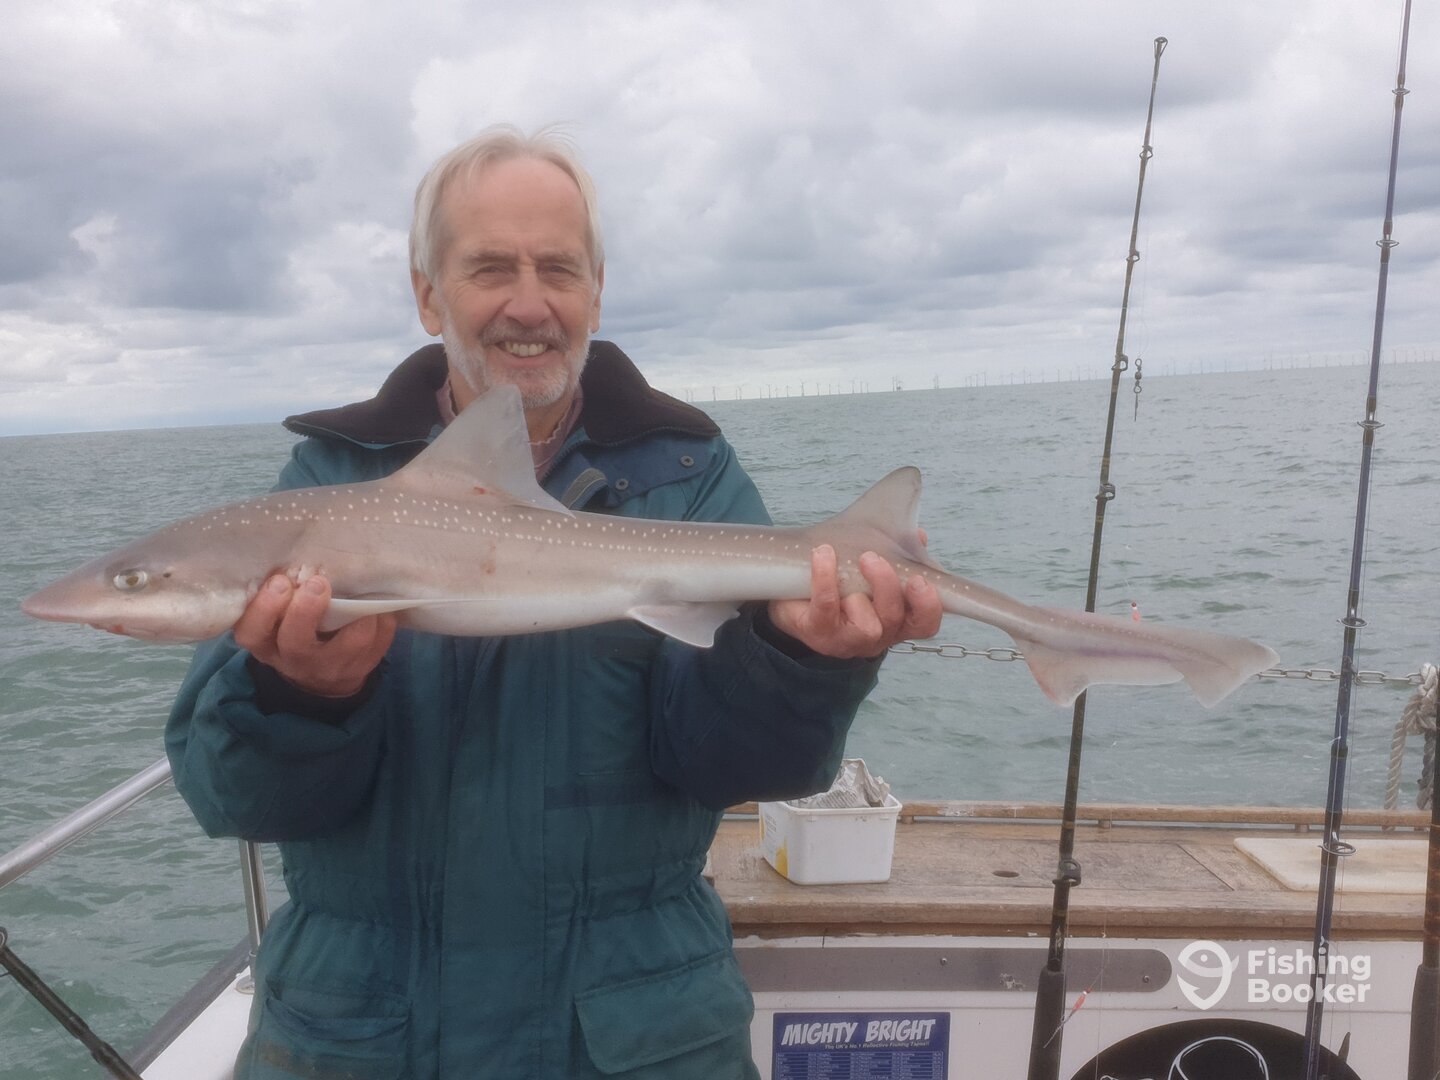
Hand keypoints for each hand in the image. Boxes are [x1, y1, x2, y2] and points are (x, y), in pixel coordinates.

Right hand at [234, 574, 395, 696]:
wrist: (321, 674)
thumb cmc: (292, 630)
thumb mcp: (274, 619)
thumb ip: (278, 594)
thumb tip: (294, 554)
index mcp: (266, 644)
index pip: (253, 632)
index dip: (265, 607)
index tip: (281, 581)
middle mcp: (295, 660)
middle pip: (296, 642)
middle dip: (307, 609)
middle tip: (317, 583)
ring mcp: (332, 667)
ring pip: (352, 642)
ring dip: (358, 611)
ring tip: (357, 593)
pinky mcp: (363, 666)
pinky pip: (380, 639)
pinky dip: (381, 617)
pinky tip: (375, 605)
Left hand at [767, 545, 942, 659]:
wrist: (795, 593)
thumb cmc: (843, 581)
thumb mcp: (874, 565)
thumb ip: (900, 553)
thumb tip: (919, 536)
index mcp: (898, 620)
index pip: (924, 623)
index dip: (928, 606)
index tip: (920, 580)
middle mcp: (878, 635)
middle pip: (894, 619)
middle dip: (886, 586)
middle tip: (872, 558)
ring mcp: (848, 640)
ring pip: (866, 626)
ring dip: (858, 592)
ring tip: (851, 560)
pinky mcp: (818, 633)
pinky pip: (826, 608)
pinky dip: (825, 579)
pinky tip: (823, 554)